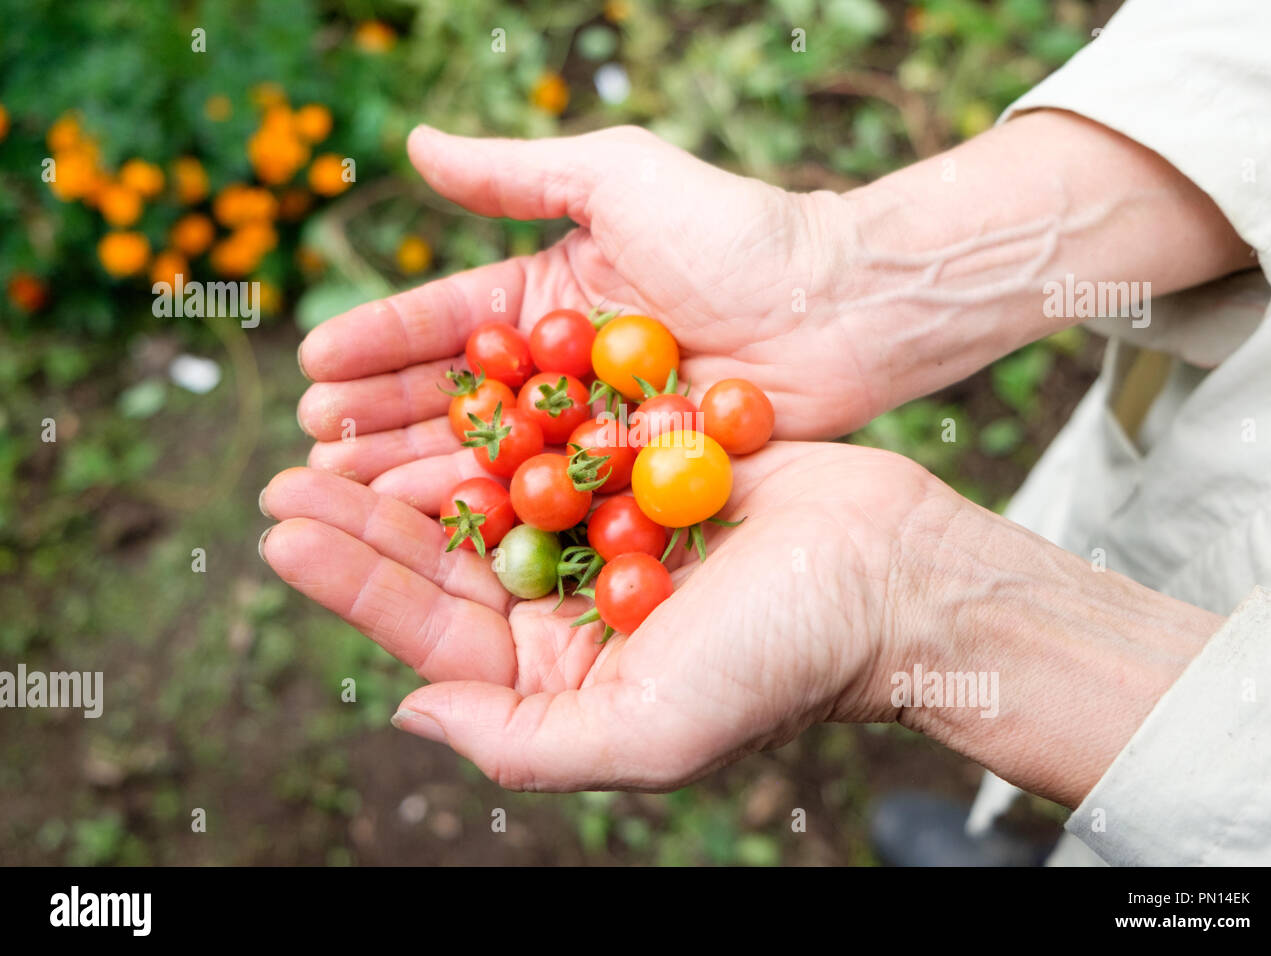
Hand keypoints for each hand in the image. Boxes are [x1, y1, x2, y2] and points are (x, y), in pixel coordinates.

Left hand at [259, 441, 945, 789]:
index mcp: (563, 679)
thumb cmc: (782, 661)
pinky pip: (549, 442)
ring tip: (335, 424)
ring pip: (486, 496)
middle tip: (284, 474)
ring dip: (413, 462)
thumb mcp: (650, 733)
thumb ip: (522, 742)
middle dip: (363, 521)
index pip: (436, 636)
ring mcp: (604, 539)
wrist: (891, 573)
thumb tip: (407, 711)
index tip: (281, 533)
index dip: (356, 585)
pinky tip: (440, 385)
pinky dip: (495, 416)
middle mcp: (573, 613)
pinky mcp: (638, 475)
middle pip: (447, 562)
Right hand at [295, 124, 878, 487]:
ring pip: (491, 456)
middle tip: (312, 449)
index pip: (444, 321)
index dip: (377, 343)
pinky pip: (553, 498)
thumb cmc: (735, 231)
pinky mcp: (630, 477)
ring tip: (349, 494)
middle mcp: (558, 368)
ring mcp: (592, 427)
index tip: (311, 364)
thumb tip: (415, 145)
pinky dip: (499, 514)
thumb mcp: (618, 179)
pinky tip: (441, 531)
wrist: (840, 306)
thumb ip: (517, 175)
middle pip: (453, 399)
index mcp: (546, 295)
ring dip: (419, 474)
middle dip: (379, 421)